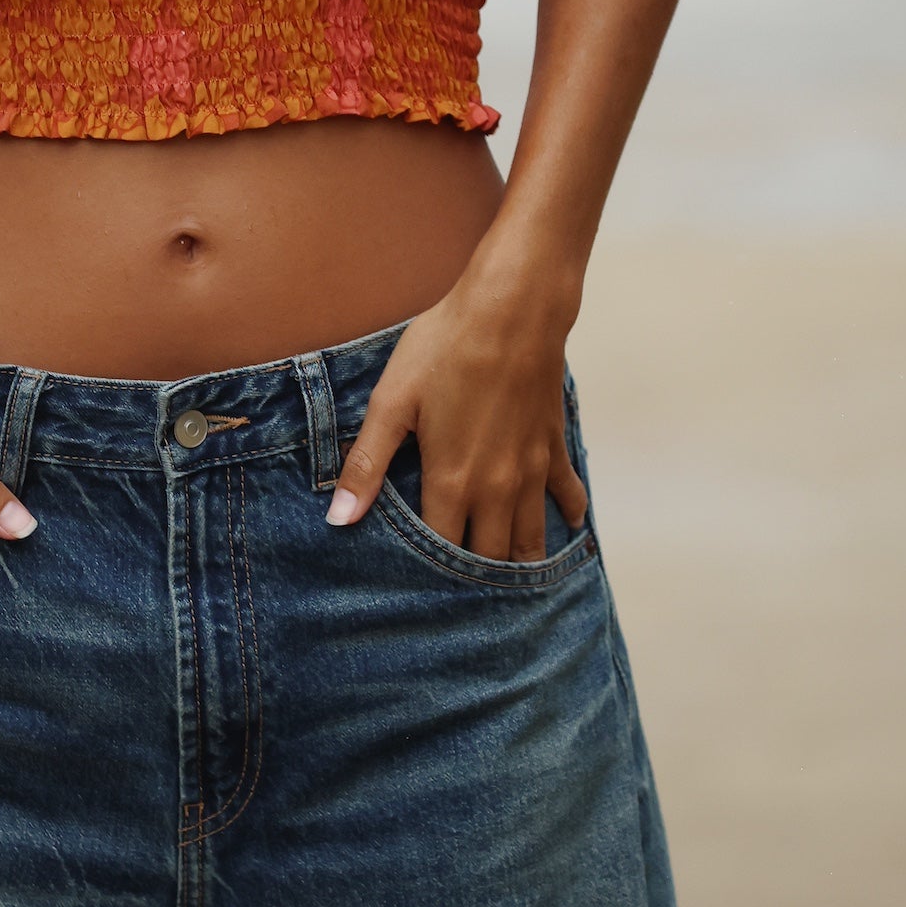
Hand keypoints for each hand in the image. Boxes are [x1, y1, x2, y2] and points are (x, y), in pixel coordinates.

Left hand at [325, 271, 586, 561]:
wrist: (512, 310)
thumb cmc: (446, 348)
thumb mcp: (392, 401)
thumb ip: (367, 464)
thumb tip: (338, 519)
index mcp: (452, 482)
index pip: (441, 554)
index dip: (426, 575)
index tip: (413, 588)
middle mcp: (497, 490)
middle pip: (489, 558)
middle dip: (473, 581)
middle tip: (457, 597)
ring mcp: (532, 472)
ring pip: (530, 540)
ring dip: (518, 563)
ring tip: (503, 584)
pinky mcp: (554, 447)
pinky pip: (567, 496)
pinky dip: (565, 517)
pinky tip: (564, 529)